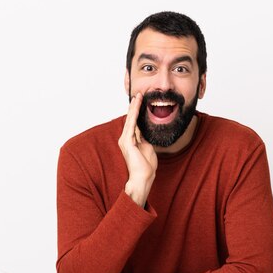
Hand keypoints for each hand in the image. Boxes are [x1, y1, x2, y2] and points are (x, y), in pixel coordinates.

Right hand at [118, 92, 157, 207]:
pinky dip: (134, 113)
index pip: (135, 123)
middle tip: (139, 94)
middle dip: (135, 106)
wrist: (143, 178)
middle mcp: (126, 138)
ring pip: (130, 119)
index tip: (142, 101)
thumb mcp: (148, 148)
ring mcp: (125, 140)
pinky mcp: (127, 141)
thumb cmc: (146, 167)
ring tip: (138, 96)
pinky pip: (131, 124)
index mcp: (131, 140)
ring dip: (134, 107)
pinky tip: (137, 105)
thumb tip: (146, 130)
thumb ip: (145, 138)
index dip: (138, 112)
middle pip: (131, 119)